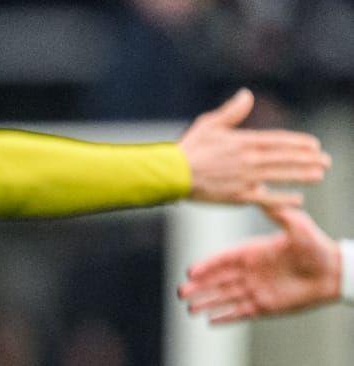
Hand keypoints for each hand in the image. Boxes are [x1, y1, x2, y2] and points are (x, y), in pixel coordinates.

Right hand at [178, 89, 329, 206]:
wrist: (173, 174)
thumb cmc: (190, 147)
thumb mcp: (209, 124)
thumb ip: (232, 111)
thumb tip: (247, 94)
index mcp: (243, 142)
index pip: (278, 141)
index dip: (298, 143)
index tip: (314, 144)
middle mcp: (249, 160)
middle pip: (285, 159)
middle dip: (308, 159)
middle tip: (327, 161)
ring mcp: (246, 179)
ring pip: (281, 176)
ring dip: (303, 175)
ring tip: (320, 174)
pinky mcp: (240, 196)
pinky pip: (267, 198)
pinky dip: (284, 199)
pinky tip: (298, 199)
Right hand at [178, 206, 341, 322]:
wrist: (335, 272)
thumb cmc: (317, 247)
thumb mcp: (297, 225)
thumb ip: (279, 214)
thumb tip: (262, 196)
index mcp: (252, 252)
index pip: (223, 260)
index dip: (207, 266)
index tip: (191, 271)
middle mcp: (250, 271)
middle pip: (218, 281)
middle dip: (199, 287)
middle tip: (181, 292)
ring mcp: (257, 289)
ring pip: (225, 298)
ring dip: (207, 302)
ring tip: (189, 308)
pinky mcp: (266, 306)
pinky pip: (242, 313)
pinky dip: (226, 317)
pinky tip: (210, 321)